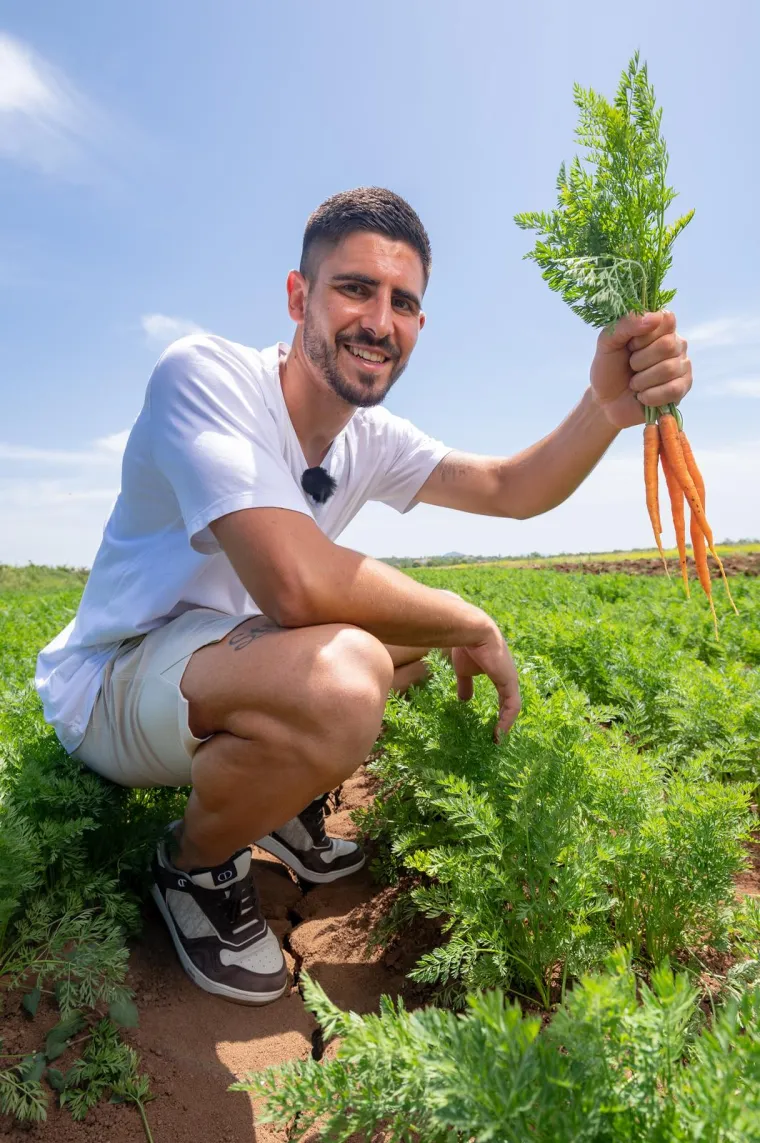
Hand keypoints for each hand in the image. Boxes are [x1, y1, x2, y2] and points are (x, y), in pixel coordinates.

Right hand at [452, 626, 521, 741]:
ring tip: (497, 740)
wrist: (471, 631)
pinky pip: (512, 707)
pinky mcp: (510, 683)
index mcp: (499, 673)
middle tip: (496, 737)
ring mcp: (511, 680)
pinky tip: (498, 734)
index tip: (491, 727)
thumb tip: (463, 701)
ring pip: (512, 708)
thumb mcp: (464, 671)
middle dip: (504, 721)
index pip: (503, 696)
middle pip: (510, 704)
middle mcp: (508, 677)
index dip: (499, 712)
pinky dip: (506, 722)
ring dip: (505, 725)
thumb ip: (466, 686)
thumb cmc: (467, 646)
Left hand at [590, 310, 691, 429]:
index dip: (644, 335)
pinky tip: (642, 396)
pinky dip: (650, 395)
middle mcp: (676, 343)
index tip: (630, 345)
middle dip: (640, 360)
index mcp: (660, 327)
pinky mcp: (683, 388)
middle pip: (668, 345)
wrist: (605, 402)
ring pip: (669, 369)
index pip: (666, 319)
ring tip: (634, 383)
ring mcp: (682, 366)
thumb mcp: (607, 342)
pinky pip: (673, 389)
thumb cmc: (609, 369)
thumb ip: (625, 324)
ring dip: (642, 380)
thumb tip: (654, 318)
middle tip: (630, 366)